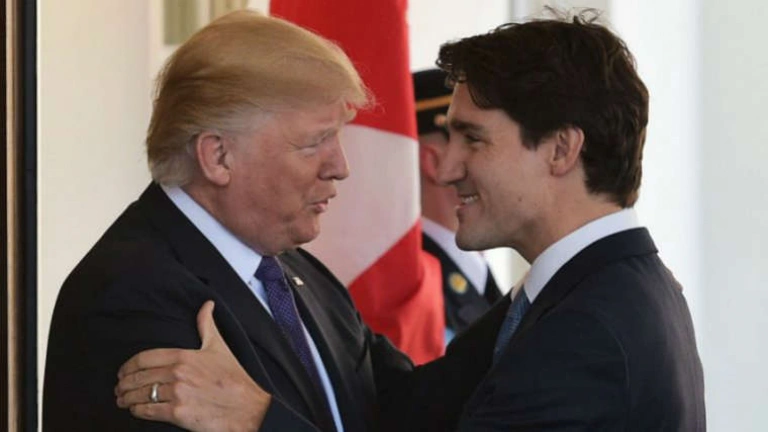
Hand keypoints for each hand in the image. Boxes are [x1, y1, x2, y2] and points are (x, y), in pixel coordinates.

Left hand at [115, 301, 270, 430]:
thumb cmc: (235, 378)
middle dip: (124, 384)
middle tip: (119, 388)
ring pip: (140, 395)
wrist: (249, 408)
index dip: (128, 366)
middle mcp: (178, 373)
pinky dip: (137, 411)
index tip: (123, 371)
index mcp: (184, 356)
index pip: (145, 358)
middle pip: (138, 377)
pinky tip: (135, 410)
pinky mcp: (178, 414)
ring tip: (122, 400)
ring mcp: (177, 394)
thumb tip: (207, 304)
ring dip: (126, 398)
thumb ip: (207, 325)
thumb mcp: (220, 347)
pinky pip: (148, 411)